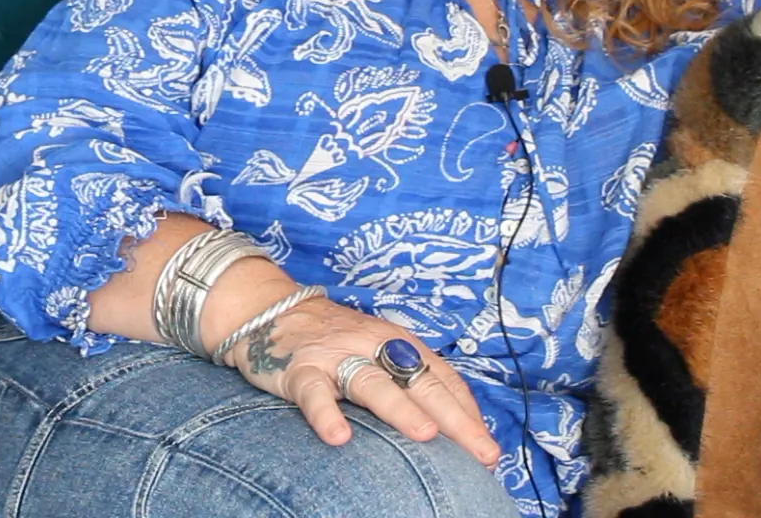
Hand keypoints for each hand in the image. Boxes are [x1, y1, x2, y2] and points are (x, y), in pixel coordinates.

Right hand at [224, 295, 500, 469]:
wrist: (272, 309)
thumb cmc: (334, 339)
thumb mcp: (375, 351)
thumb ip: (405, 379)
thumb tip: (447, 425)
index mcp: (397, 342)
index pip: (441, 377)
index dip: (467, 411)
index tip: (488, 446)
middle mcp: (373, 345)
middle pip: (420, 382)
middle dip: (454, 418)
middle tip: (482, 451)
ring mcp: (336, 356)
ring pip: (373, 383)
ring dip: (401, 408)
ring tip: (426, 435)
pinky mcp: (300, 369)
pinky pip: (313, 393)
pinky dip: (326, 414)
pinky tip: (339, 437)